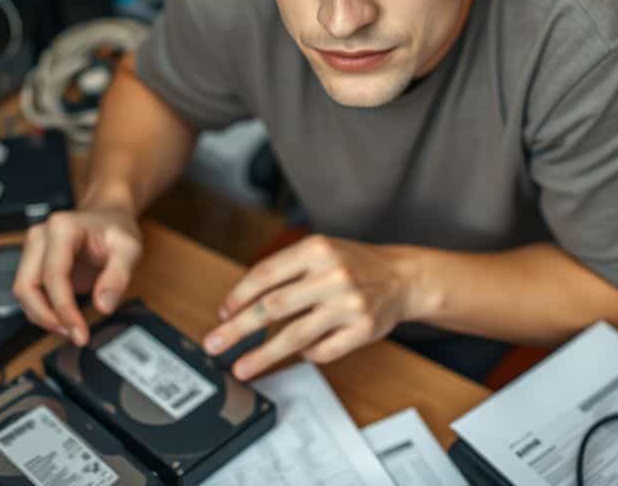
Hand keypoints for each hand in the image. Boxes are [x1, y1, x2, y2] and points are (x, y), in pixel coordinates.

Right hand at [12, 206, 142, 345]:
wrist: (107, 217)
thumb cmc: (115, 228)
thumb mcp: (128, 249)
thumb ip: (118, 276)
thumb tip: (104, 305)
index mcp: (62, 228)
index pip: (53, 275)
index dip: (63, 309)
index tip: (80, 332)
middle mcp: (40, 236)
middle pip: (27, 286)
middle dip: (47, 317)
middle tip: (75, 334)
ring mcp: (32, 249)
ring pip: (23, 292)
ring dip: (43, 317)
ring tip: (73, 328)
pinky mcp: (32, 263)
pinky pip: (30, 292)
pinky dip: (43, 311)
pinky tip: (65, 319)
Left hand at [203, 235, 415, 380]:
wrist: (403, 277)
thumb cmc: (354, 265)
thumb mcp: (321, 251)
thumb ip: (286, 270)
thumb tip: (241, 304)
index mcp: (317, 250)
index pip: (266, 274)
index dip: (239, 297)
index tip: (222, 315)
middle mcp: (333, 275)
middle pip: (273, 307)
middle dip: (238, 329)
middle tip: (215, 344)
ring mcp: (349, 304)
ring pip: (294, 336)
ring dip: (262, 355)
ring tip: (242, 368)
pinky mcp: (363, 329)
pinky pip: (322, 351)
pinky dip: (306, 354)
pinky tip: (299, 352)